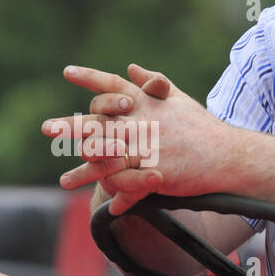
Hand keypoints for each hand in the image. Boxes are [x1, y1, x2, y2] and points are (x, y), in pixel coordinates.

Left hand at [42, 62, 230, 212]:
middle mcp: (143, 122)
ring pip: (108, 159)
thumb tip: (131, 68)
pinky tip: (108, 208)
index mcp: (146, 103)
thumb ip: (152, 84)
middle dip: (71, 126)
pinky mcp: (156, 173)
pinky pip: (130, 186)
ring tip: (64, 182)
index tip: (67, 71)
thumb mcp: (178, 99)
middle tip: (47, 128)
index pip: (113, 85)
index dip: (90, 77)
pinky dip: (118, 197)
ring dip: (84, 171)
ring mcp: (148, 148)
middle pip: (100, 122)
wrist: (228, 155)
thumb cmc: (202, 127)